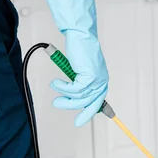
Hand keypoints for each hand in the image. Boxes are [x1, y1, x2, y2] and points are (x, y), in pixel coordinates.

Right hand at [41, 0, 108, 126]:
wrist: (80, 35)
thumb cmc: (79, 49)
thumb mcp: (80, 69)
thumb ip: (80, 81)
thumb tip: (73, 94)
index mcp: (101, 79)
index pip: (99, 101)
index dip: (93, 111)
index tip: (84, 121)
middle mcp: (101, 80)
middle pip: (91, 104)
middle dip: (82, 114)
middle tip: (74, 121)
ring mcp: (96, 79)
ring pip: (79, 98)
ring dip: (65, 98)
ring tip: (55, 94)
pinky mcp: (89, 77)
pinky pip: (73, 90)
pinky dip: (63, 88)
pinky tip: (57, 83)